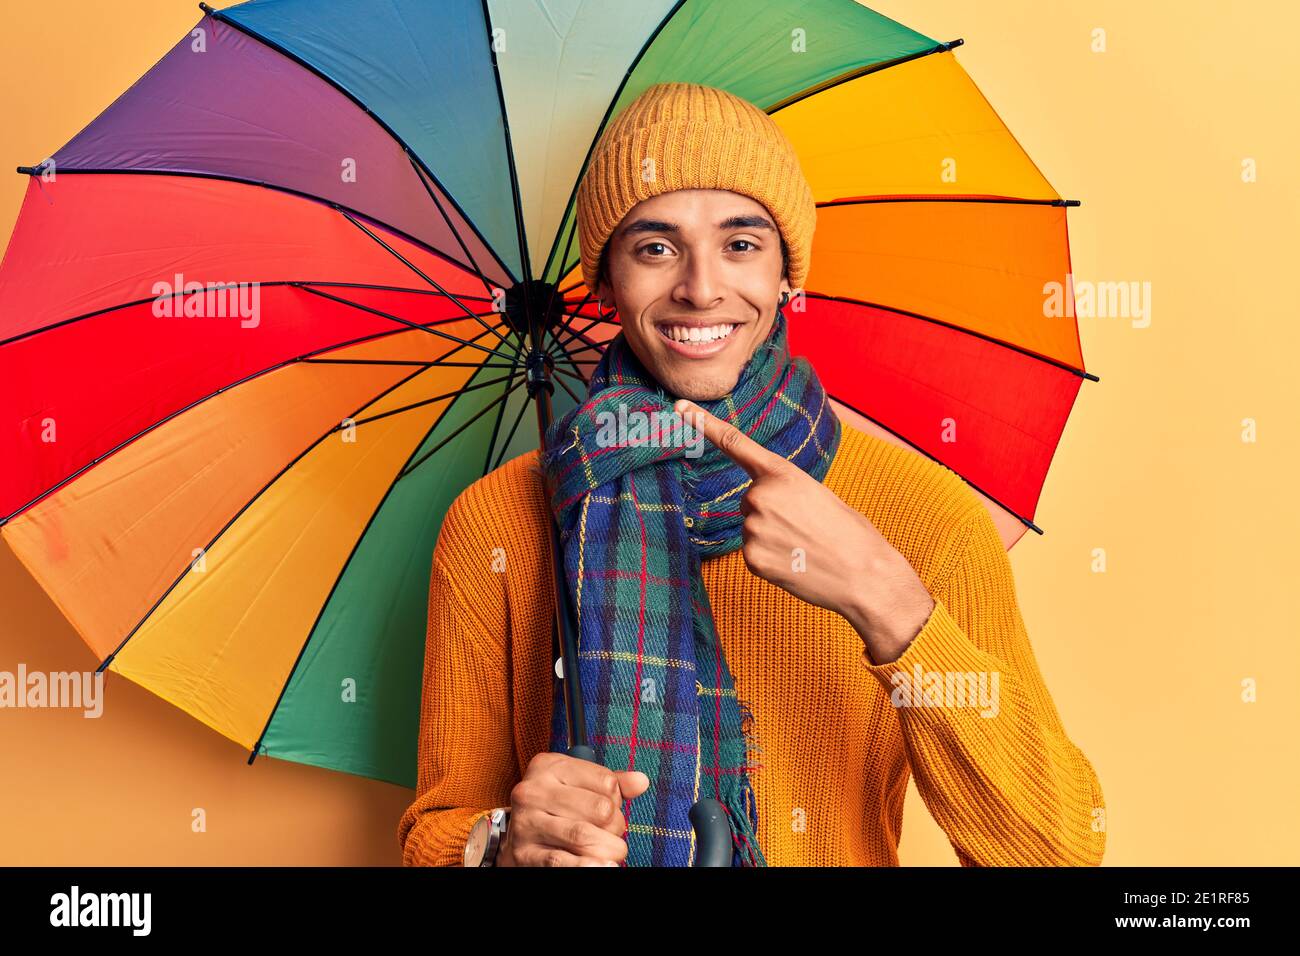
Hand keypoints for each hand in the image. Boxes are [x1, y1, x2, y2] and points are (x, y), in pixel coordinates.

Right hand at [497, 752, 649, 866]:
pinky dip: (586, 866)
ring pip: (583, 835)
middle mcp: (534, 791)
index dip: (617, 799)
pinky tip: (603, 866)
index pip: (606, 782)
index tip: (611, 808)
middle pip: (599, 809)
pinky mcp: (524, 853)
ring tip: (615, 855)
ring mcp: (527, 822)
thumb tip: (641, 782)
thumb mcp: (578, 784)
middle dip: (616, 826)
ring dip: (608, 849)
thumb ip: (611, 782)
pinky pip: (560, 861)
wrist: (516, 835)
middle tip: (613, 835)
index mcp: (550, 767)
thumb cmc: (554, 807)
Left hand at [675, 399, 934, 663]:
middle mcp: (760, 496)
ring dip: (773, 537)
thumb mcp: (818, 494)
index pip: (735, 443)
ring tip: (806, 547)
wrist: (865, 575)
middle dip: (772, 513)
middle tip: (807, 528)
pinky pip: (754, 553)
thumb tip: (760, 503)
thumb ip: (784, 490)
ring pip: (752, 528)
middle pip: (750, 500)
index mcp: (782, 473)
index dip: (704, 425)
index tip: (679, 409)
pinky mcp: (751, 558)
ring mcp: (753, 528)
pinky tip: (797, 563)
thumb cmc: (850, 533)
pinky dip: (772, 560)